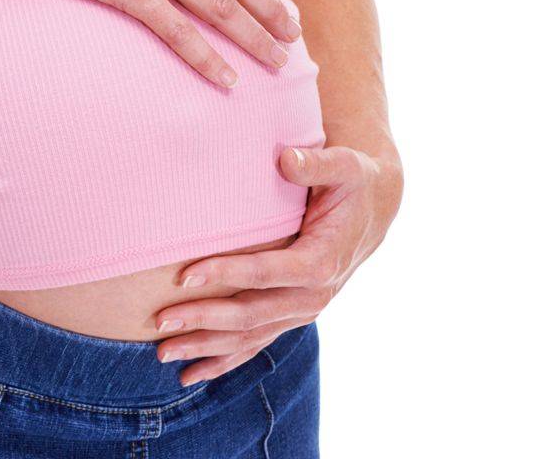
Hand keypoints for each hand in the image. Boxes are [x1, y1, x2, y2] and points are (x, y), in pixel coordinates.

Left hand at [153, 144, 404, 385]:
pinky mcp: (292, 315)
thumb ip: (316, 164)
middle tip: (161, 320)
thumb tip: (285, 159)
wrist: (373, 208)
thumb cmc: (352, 181)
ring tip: (163, 352)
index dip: (226, 274)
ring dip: (206, 347)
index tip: (184, 274)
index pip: (266, 272)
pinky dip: (224, 360)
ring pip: (249, 337)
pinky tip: (192, 374)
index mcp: (321, 261)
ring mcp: (301, 311)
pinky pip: (256, 344)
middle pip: (252, 314)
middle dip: (204, 319)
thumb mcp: (344, 165)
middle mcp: (313, 296)